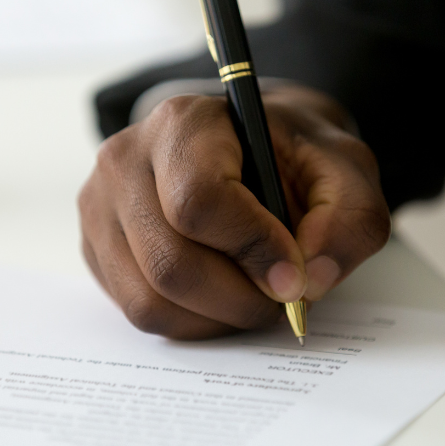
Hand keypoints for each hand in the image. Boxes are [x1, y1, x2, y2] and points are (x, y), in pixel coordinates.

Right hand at [78, 85, 389, 338]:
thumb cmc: (293, 158)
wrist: (251, 150)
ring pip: (150, 300)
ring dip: (216, 318)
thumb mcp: (345, 171)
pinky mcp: (97, 248)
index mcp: (184, 123)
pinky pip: (139, 312)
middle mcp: (126, 159)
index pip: (200, 202)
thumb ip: (347, 220)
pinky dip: (191, 322)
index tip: (294, 276)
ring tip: (253, 295)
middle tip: (281, 298)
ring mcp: (101, 206)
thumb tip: (309, 283)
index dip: (253, 250)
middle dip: (239, 299)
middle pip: (171, 264)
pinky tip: (220, 296)